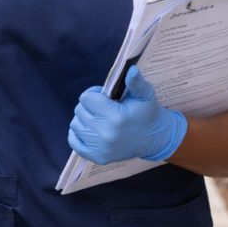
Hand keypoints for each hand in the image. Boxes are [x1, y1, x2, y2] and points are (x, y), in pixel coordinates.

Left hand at [68, 66, 186, 165]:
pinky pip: (74, 142)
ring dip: (84, 119)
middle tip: (102, 108)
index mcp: (116, 117)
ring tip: (98, 118)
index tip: (104, 97)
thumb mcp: (145, 95)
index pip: (86, 98)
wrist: (153, 139)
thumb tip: (131, 69)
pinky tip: (90, 129)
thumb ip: (136, 82)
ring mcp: (100, 148)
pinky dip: (78, 134)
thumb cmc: (146, 114)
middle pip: (79, 110)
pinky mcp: (97, 157)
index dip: (94, 94)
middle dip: (89, 106)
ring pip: (75, 125)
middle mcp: (106, 134)